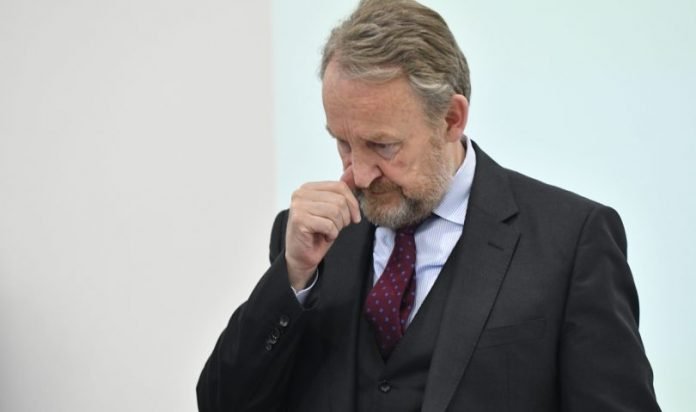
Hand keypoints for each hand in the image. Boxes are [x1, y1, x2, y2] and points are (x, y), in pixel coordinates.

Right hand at [285, 167, 360, 289]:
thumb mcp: (332, 211)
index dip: (353, 202)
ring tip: (329, 231)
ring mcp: (298, 206)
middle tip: (337, 228)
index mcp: (309, 187)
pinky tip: (323, 237)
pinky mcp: (299, 220)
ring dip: (337, 227)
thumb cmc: (318, 233)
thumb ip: (340, 197)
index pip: (340, 186)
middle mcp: (300, 193)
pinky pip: (328, 225)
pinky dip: (331, 234)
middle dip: (345, 218)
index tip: (355, 217)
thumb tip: (356, 184)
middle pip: (339, 200)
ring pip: (335, 212)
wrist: (302, 255)